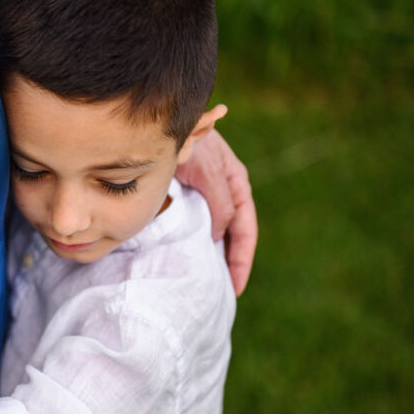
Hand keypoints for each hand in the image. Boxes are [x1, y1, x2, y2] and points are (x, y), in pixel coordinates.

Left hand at [175, 125, 256, 294]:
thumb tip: (221, 236)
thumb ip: (218, 200)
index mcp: (236, 184)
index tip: (234, 287)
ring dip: (214, 254)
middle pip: (233, 235)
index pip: (245, 231)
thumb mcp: (207, 170)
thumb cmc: (191, 138)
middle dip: (231, 264)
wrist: (168, 119)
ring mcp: (208, 190)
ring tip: (208, 281)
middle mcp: (225, 189)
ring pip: (215, 230)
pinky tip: (187, 255)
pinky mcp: (188, 189)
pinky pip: (196, 221)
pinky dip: (196, 240)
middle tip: (224, 294)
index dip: (240, 260)